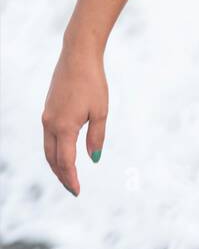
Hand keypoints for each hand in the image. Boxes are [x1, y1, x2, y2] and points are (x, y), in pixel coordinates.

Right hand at [41, 45, 108, 196]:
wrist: (78, 57)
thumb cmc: (93, 83)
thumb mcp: (101, 112)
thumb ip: (97, 137)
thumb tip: (93, 159)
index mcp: (64, 127)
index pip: (65, 162)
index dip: (71, 178)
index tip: (77, 191)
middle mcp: (50, 124)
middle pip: (52, 159)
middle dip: (62, 175)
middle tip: (73, 189)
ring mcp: (47, 117)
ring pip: (48, 149)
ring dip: (56, 164)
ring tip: (68, 176)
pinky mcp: (48, 110)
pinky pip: (48, 137)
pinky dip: (55, 150)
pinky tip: (63, 154)